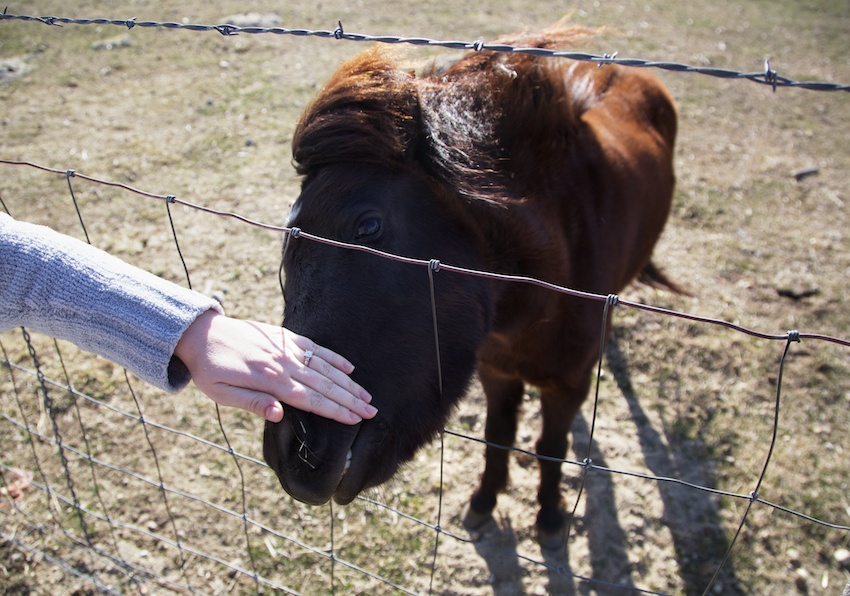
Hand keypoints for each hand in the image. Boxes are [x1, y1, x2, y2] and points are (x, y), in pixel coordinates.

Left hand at [174, 310, 375, 423]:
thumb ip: (252, 403)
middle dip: (350, 400)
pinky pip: (315, 349)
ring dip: (348, 383)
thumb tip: (280, 415)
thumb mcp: (221, 393)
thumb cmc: (209, 369)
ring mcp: (286, 349)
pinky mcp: (284, 338)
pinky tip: (348, 369)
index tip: (355, 420)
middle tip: (372, 412)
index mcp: (269, 381)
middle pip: (324, 385)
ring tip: (366, 396)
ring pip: (324, 368)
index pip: (310, 399)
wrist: (200, 334)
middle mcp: (283, 364)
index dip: (335, 410)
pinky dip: (333, 359)